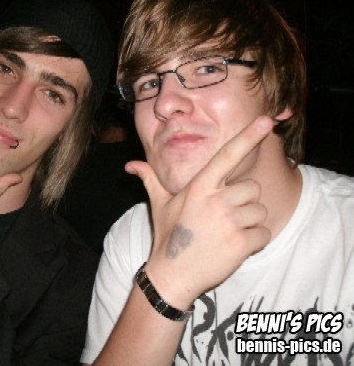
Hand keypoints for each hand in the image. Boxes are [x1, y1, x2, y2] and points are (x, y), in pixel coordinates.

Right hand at [125, 116, 273, 305]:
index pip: (227, 155)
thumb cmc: (167, 235)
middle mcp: (216, 200)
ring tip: (226, 231)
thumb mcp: (159, 204)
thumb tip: (130, 165)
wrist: (172, 275)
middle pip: (252, 187)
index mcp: (199, 186)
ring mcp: (229, 222)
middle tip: (223, 216)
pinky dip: (254, 241)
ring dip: (249, 222)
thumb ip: (149, 178)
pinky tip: (233, 246)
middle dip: (243, 201)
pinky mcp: (241, 243)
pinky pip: (263, 233)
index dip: (248, 136)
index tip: (267, 121)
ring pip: (260, 211)